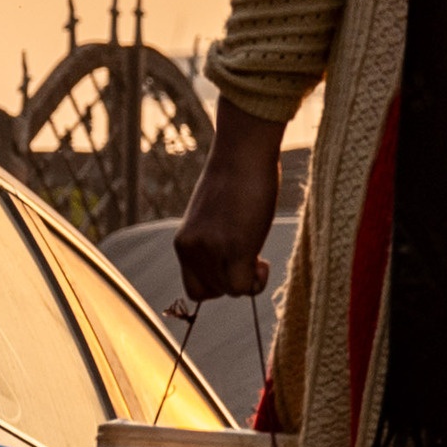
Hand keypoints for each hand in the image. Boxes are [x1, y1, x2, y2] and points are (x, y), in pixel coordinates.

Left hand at [175, 119, 283, 307]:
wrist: (243, 153)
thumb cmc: (235, 178)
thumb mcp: (213, 218)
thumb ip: (213, 242)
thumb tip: (229, 262)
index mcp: (184, 242)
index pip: (194, 288)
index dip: (217, 283)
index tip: (233, 264)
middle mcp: (191, 249)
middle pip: (214, 293)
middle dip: (235, 279)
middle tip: (250, 253)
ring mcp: (212, 250)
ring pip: (230, 291)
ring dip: (248, 279)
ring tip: (258, 254)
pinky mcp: (235, 248)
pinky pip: (245, 287)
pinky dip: (257, 282)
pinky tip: (262, 261)